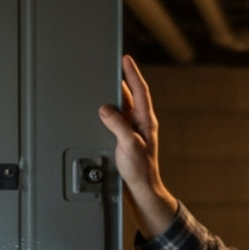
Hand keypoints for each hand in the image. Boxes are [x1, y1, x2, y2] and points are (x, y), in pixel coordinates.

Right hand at [99, 55, 176, 237]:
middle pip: (132, 95)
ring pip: (124, 106)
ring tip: (105, 82)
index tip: (125, 58)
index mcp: (146, 121)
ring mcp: (135, 131)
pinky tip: (102, 110)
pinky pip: (118, 118)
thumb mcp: (128, 145)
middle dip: (123, 78)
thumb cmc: (140, 170)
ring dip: (116, 94)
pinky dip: (110, 110)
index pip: (141, 91)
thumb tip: (106, 108)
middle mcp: (142, 123)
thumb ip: (118, 125)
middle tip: (113, 64)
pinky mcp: (127, 139)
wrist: (142, 190)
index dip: (132, 73)